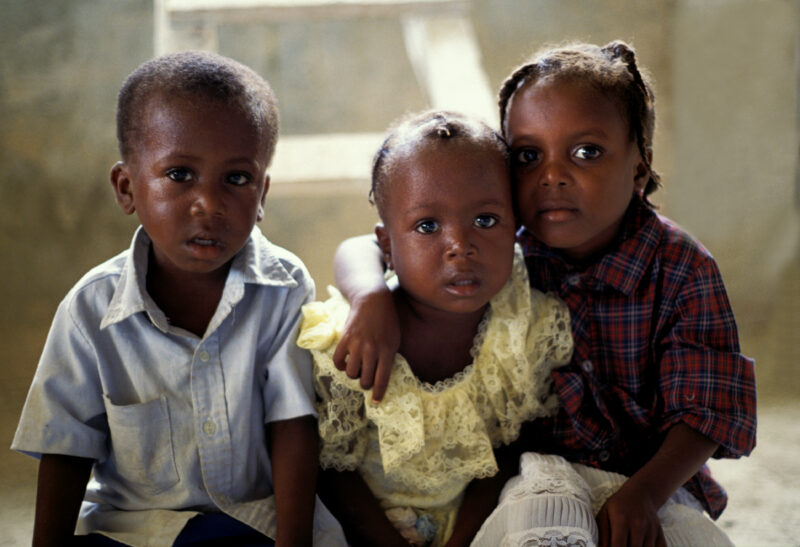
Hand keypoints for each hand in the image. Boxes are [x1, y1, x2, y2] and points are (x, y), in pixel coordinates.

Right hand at [333, 287, 399, 401]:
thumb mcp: (395, 339)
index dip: (378, 394)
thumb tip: (382, 376)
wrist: (372, 300)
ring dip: (354, 374)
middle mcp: (372, 350)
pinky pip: (338, 361)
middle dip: (366, 383)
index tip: (376, 402)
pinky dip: (341, 366)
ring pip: (351, 373)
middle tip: (367, 379)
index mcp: (387, 351)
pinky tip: (346, 362)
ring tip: (358, 368)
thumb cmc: (387, 321)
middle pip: (366, 380)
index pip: (382, 379)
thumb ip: (389, 357)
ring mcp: (357, 345)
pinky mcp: (345, 339)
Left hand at [596, 481, 665, 546]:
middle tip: (621, 544)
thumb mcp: (605, 513)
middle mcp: (638, 525)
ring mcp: (651, 530)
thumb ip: (602, 533)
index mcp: (622, 520)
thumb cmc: (619, 505)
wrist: (641, 493)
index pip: (618, 546)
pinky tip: (642, 546)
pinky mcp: (660, 533)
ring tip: (630, 543)